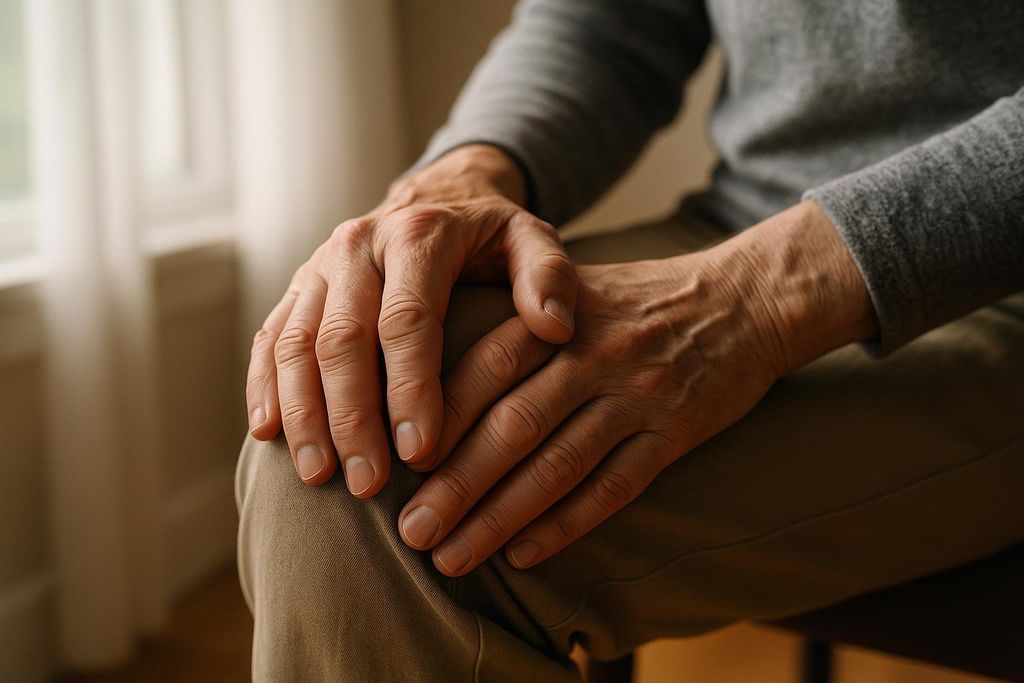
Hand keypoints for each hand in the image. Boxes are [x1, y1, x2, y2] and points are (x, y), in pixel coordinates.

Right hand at [244, 145, 578, 494]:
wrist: (437, 197)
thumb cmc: (490, 237)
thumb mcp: (532, 240)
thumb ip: (550, 276)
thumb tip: (555, 326)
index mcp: (418, 236)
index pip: (407, 319)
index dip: (410, 387)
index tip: (420, 451)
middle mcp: (357, 245)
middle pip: (342, 338)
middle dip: (352, 416)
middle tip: (367, 484)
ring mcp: (319, 266)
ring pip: (296, 343)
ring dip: (304, 413)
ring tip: (318, 476)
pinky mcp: (299, 287)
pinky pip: (271, 337)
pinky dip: (265, 385)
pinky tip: (268, 434)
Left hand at [398, 201, 876, 574]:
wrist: (744, 299)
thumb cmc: (639, 301)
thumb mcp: (574, 289)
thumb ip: (515, 322)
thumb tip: (435, 377)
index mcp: (559, 314)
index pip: (486, 367)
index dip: (439, 417)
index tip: (396, 463)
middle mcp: (594, 354)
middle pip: (514, 425)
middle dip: (456, 484)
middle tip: (411, 531)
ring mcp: (638, 395)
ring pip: (558, 465)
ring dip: (499, 518)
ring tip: (452, 557)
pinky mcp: (676, 432)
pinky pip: (615, 488)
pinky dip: (566, 525)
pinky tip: (524, 556)